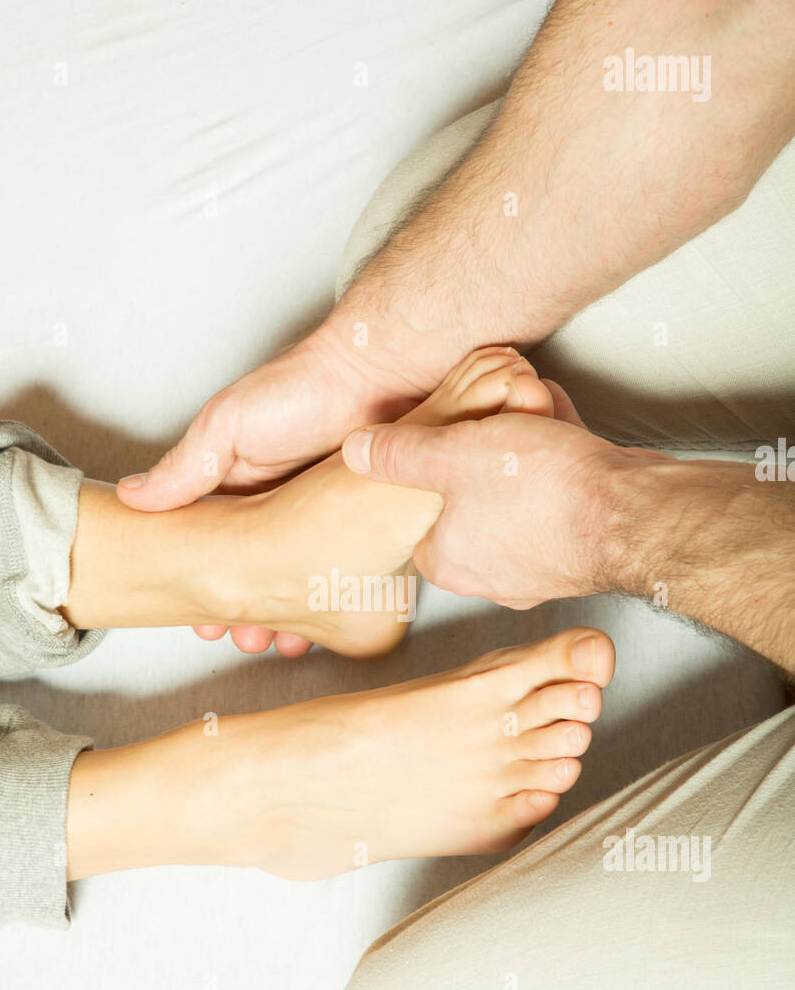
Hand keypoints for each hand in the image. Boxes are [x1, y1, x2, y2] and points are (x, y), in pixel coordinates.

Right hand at [116, 324, 425, 653]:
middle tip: (249, 640)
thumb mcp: (227, 427)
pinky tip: (334, 619)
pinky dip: (337, 596)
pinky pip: (348, 570)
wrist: (378, 374)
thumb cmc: (303, 388)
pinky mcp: (362, 522)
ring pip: (300, 580)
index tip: (204, 625)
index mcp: (237, 485)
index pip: (211, 549)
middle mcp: (276, 504)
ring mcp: (321, 516)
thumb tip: (133, 498)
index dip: (205, 589)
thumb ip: (185, 468)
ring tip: (288, 642)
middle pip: (256, 574)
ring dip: (293, 613)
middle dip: (250, 613)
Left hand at [341, 382, 643, 608]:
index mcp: (449, 562)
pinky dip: (558, 456)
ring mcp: (542, 565)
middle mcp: (493, 575)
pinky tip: (562, 424)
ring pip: (518, 492)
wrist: (634, 513)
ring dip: (524, 447)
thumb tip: (355, 450)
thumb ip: (398, 454)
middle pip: (472, 498)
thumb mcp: (451, 454)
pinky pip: (558, 494)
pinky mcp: (584, 547)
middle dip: (484, 451)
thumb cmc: (540, 491)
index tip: (449, 435)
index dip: (433, 465)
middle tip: (496, 420)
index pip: (421, 513)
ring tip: (533, 414)